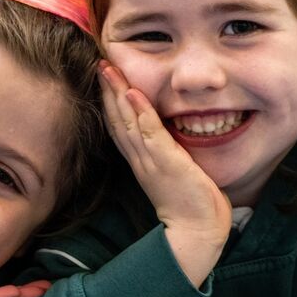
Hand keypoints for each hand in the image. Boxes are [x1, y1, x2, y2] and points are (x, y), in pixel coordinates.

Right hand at [99, 61, 230, 285]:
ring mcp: (152, 161)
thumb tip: (168, 133)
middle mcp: (140, 160)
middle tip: (99, 64)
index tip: (104, 78)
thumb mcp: (173, 173)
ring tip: (109, 70)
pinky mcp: (168, 164)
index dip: (109, 102)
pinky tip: (134, 94)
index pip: (119, 127)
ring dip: (117, 94)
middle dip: (107, 91)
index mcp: (141, 162)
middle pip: (117, 120)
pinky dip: (141, 113)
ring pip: (128, 122)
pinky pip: (151, 134)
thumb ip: (166, 153)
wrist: (197, 233)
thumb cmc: (191, 205)